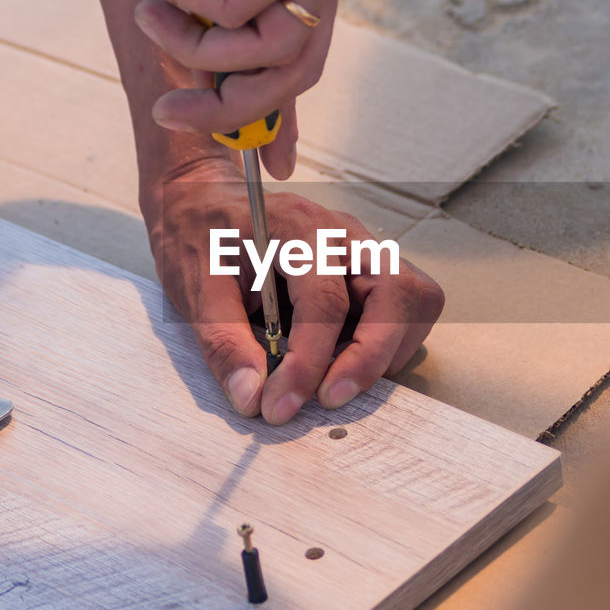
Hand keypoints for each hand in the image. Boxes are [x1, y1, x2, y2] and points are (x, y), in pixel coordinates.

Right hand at [113, 0, 361, 179]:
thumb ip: (205, 12)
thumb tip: (203, 81)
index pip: (302, 42)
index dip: (283, 108)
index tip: (274, 158)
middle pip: (298, 67)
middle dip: (233, 109)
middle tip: (173, 117)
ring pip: (266, 54)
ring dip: (195, 49)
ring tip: (152, 13)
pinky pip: (235, 16)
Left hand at [144, 158, 443, 422]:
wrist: (203, 205)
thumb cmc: (200, 238)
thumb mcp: (195, 289)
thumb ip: (224, 344)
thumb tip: (252, 397)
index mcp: (298, 227)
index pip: (325, 300)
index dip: (310, 361)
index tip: (281, 404)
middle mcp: (344, 234)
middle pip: (399, 292)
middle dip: (371, 357)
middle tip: (328, 399)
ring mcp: (363, 250)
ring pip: (414, 300)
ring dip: (384, 352)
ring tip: (333, 381)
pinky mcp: (368, 270)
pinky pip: (405, 308)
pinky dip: (385, 345)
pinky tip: (340, 361)